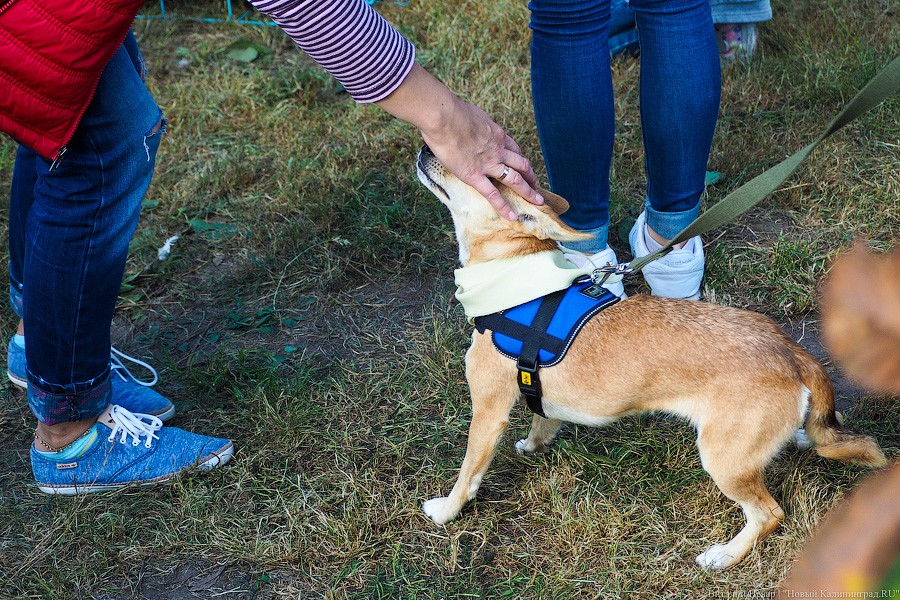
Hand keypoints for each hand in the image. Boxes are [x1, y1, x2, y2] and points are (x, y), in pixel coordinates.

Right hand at [420, 98, 542, 220]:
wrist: (444, 117)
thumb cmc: (451, 111)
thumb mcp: (471, 115)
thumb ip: (474, 124)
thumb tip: (468, 124)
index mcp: (496, 134)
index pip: (514, 149)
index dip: (521, 160)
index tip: (524, 167)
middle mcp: (498, 150)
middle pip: (521, 165)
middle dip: (531, 177)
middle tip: (537, 187)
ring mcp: (488, 164)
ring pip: (515, 180)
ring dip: (528, 192)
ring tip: (537, 202)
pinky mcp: (474, 176)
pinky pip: (492, 194)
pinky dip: (503, 207)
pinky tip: (512, 217)